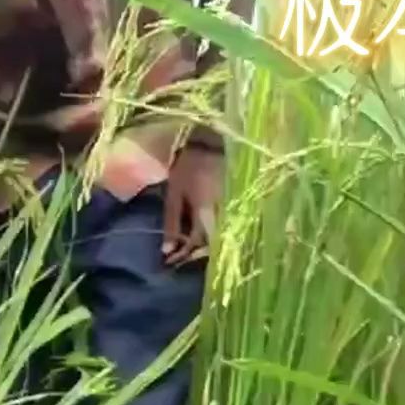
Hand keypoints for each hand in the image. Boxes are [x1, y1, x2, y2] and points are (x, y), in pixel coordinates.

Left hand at [161, 145, 223, 265]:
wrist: (212, 142)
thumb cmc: (188, 166)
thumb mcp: (175, 193)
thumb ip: (172, 222)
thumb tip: (167, 250)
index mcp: (205, 211)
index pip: (196, 242)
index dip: (183, 255)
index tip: (169, 262)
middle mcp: (223, 213)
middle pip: (212, 244)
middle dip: (196, 254)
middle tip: (181, 258)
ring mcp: (233, 208)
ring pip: (222, 236)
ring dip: (207, 246)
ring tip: (191, 249)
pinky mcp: (238, 202)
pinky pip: (228, 224)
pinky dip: (216, 233)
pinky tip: (206, 234)